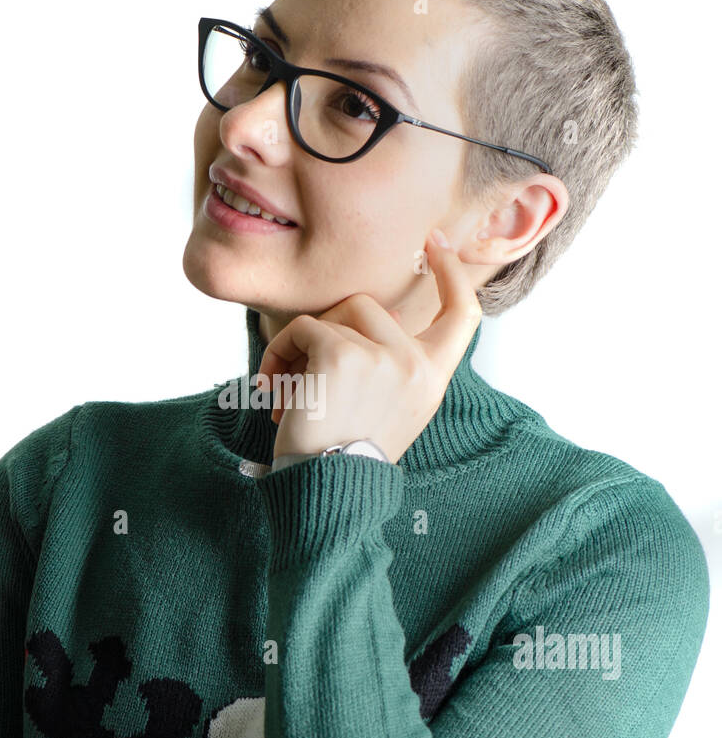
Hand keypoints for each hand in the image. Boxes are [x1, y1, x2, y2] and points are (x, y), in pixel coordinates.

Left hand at [256, 231, 480, 464]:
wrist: (328, 493)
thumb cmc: (346, 459)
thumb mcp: (390, 412)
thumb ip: (393, 366)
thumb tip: (378, 320)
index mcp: (433, 379)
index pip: (462, 314)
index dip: (452, 273)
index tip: (437, 243)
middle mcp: (416, 364)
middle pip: (367, 305)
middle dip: (328, 330)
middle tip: (303, 377)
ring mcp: (383, 356)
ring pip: (332, 314)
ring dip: (299, 346)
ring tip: (285, 390)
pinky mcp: (343, 354)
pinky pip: (302, 328)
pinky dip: (278, 355)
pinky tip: (275, 394)